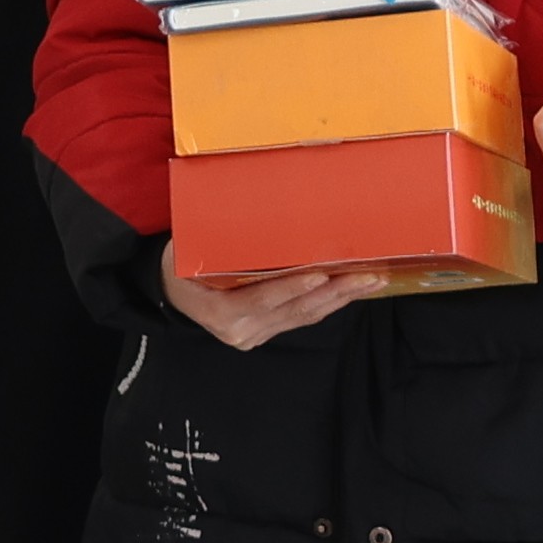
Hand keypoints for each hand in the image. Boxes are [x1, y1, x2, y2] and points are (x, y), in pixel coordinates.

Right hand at [163, 260, 379, 349]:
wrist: (170, 292)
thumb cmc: (182, 263)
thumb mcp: (189, 251)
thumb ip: (219, 242)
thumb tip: (249, 208)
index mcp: (219, 311)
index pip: (263, 298)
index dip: (293, 287)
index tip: (322, 273)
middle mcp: (240, 330)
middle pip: (295, 309)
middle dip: (336, 291)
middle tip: (368, 274)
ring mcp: (255, 335)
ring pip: (305, 316)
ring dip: (341, 298)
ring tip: (372, 280)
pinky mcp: (267, 333)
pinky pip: (303, 318)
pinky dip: (329, 303)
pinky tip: (351, 290)